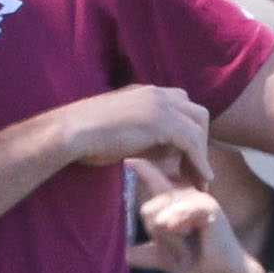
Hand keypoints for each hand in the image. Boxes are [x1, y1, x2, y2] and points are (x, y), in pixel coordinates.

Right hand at [56, 83, 211, 185]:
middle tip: (197, 169)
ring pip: (198, 126)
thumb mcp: (123, 133)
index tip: (188, 158)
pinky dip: (200, 161)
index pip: (181, 106)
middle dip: (201, 141)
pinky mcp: (161, 121)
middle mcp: (156, 93)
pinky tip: (201, 179)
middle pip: (196, 113)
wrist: (71, 132)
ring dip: (202, 154)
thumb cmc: (86, 137)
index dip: (188, 132)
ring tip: (200, 179)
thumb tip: (164, 152)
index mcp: (145, 93)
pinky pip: (191, 142)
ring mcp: (159, 104)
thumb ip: (145, 136)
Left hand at [125, 162, 258, 272]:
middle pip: (148, 209)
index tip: (127, 160)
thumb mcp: (165, 257)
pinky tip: (186, 232)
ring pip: (159, 214)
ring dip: (170, 239)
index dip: (142, 169)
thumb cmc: (196, 260)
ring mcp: (196, 197)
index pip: (153, 182)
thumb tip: (125, 254)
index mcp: (174, 201)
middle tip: (180, 245)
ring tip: (188, 245)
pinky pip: (178, 213)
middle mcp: (184, 194)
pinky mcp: (208, 206)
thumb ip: (145, 253)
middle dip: (158, 235)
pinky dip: (178, 226)